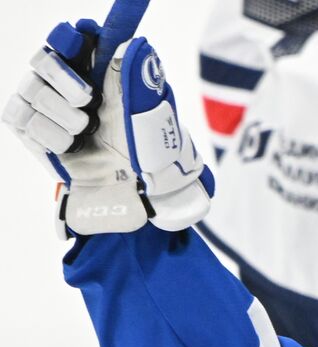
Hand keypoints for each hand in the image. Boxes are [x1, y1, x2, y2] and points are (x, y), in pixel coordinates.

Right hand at [3, 20, 213, 235]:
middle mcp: (65, 84)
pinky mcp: (28, 129)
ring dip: (63, 114)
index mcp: (95, 72)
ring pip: (31, 90)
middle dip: (64, 79)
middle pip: (43, 60)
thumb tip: (131, 43)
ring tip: (86, 130)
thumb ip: (133, 75)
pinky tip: (70, 145)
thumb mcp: (146, 109)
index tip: (78, 42)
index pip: (72, 41)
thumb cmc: (144, 147)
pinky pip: (22, 118)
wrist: (134, 188)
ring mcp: (43, 105)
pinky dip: (50, 134)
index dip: (70, 39)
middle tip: (88, 100)